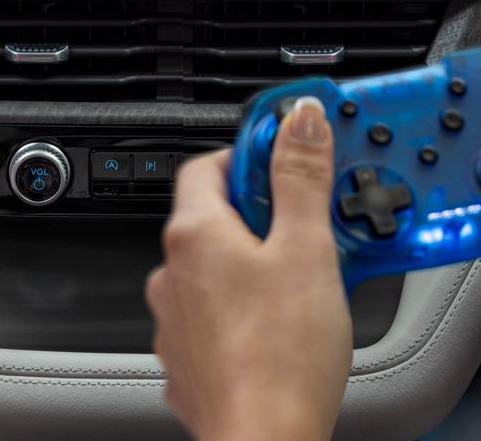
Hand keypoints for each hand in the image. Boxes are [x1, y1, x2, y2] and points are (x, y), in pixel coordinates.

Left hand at [145, 97, 351, 440]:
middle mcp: (173, 273)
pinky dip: (244, 305)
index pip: (207, 164)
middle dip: (261, 211)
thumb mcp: (306, 249)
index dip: (247, 153)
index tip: (284, 153)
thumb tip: (300, 121)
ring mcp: (176, 319)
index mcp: (194, 234)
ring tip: (303, 275)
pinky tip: (281, 320)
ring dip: (252, 261)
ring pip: (215, 268)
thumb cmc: (280, 357)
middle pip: (214, 216)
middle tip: (307, 220)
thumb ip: (300, 178)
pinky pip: (215, 312)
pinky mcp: (190, 358)